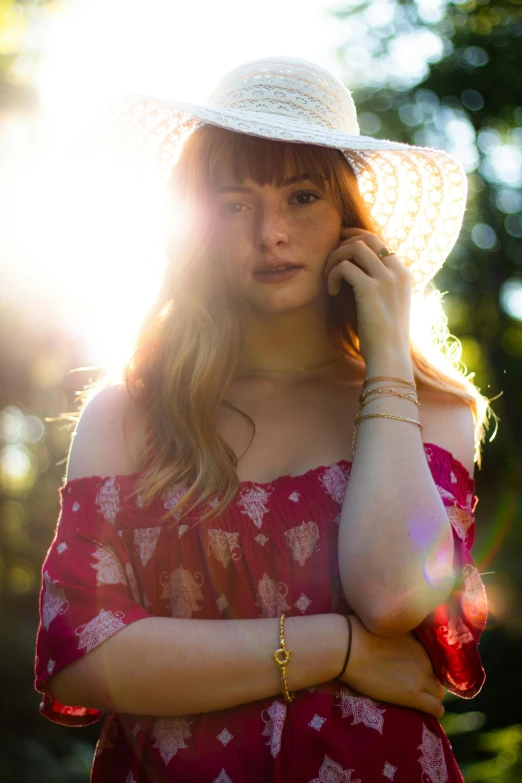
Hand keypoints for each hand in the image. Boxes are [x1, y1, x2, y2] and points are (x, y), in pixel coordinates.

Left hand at [324, 227, 411, 362]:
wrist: (390, 356)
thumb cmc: (384, 337)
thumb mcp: (388, 306)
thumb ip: (379, 286)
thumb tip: (358, 275)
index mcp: (403, 274)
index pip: (379, 241)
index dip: (356, 239)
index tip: (340, 245)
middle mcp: (397, 271)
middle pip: (367, 238)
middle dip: (343, 242)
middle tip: (328, 255)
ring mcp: (386, 278)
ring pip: (354, 248)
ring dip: (335, 258)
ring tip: (328, 277)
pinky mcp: (370, 288)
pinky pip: (344, 267)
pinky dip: (332, 275)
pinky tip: (332, 292)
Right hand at [340, 615, 444, 719]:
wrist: (347, 647)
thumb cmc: (355, 634)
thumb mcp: (383, 628)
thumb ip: (394, 635)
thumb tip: (389, 640)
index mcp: (415, 641)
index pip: (429, 659)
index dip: (422, 668)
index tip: (413, 673)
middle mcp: (422, 657)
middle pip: (435, 675)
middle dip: (428, 682)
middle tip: (414, 688)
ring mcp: (419, 676)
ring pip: (437, 692)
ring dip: (431, 696)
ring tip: (422, 702)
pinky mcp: (412, 694)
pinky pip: (435, 707)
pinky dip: (436, 711)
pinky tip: (432, 714)